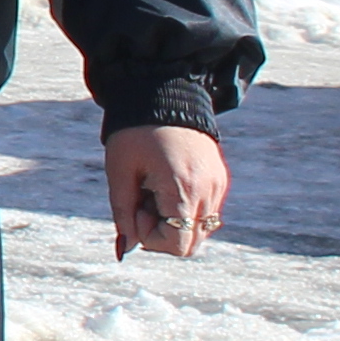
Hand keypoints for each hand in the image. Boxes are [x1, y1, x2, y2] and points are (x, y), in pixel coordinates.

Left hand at [104, 124, 226, 257]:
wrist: (165, 94)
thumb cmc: (135, 133)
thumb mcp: (119, 172)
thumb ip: (123, 212)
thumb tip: (128, 245)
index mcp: (184, 190)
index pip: (178, 245)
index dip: (152, 238)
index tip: (137, 209)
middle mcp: (209, 191)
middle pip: (191, 242)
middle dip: (163, 231)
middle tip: (144, 200)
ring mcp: (218, 185)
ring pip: (200, 229)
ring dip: (174, 220)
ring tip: (155, 189)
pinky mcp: (220, 179)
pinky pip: (206, 212)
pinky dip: (185, 209)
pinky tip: (167, 183)